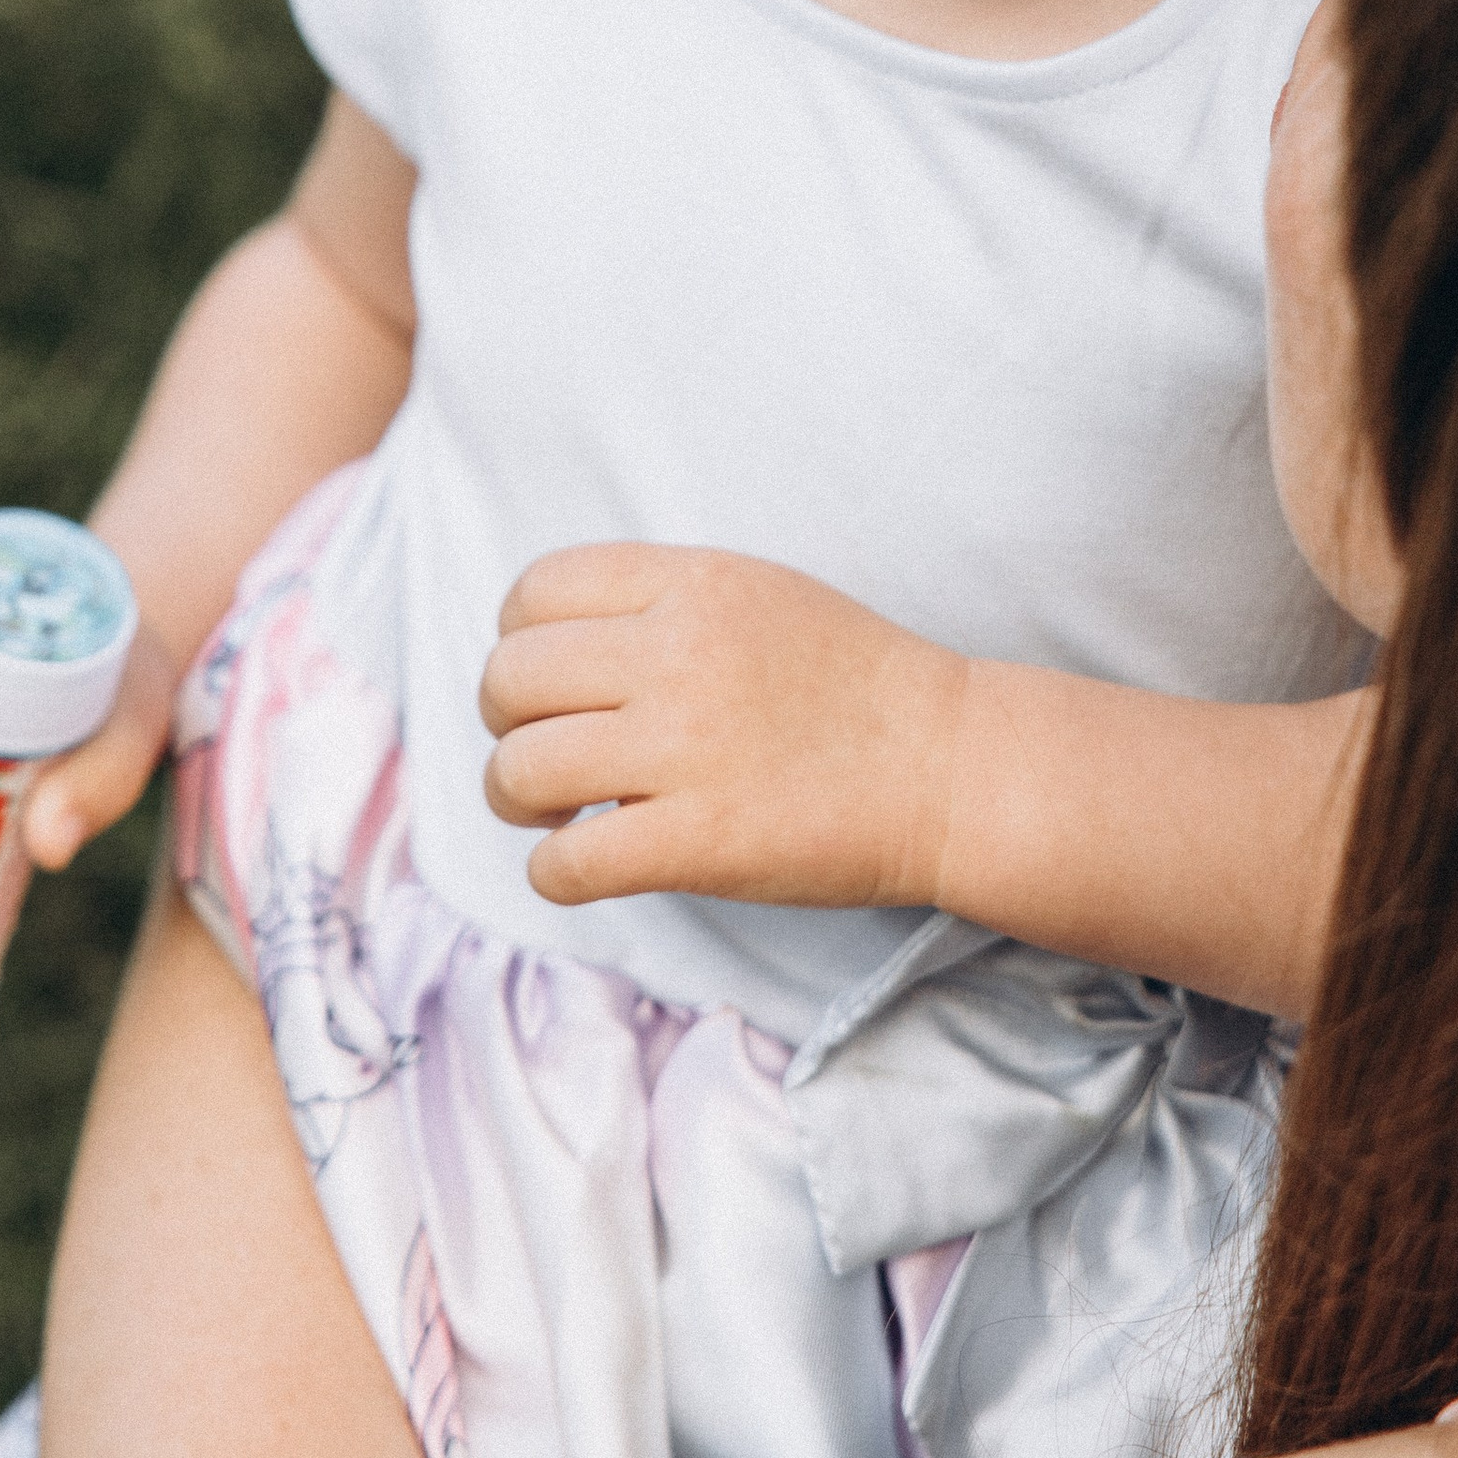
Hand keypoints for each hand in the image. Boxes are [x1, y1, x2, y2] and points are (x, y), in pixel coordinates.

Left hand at [479, 547, 969, 911]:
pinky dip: (555, 874)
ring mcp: (686, 749)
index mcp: (693, 584)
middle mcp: (678, 655)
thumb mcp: (760, 594)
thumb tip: (551, 645)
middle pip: (509, 679)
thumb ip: (661, 603)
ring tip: (558, 813)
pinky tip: (586, 865)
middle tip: (548, 754)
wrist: (950, 769)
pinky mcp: (698, 842)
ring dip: (519, 801)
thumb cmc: (858, 685)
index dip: (519, 640)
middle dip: (508, 723)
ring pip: (518, 770)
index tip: (549, 682)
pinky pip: (564, 864)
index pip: (535, 591)